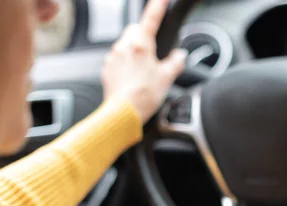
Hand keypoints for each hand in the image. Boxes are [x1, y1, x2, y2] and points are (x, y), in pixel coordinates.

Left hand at [101, 0, 186, 122]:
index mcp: (141, 45)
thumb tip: (179, 56)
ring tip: (144, 72)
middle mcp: (124, 47)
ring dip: (134, 52)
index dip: (158, 6)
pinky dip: (125, 64)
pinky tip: (133, 79)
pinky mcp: (107, 69)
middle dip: (144, 36)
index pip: (151, 19)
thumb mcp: (167, 79)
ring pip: (125, 44)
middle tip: (154, 53)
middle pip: (135, 30)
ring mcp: (113, 58)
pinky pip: (117, 59)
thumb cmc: (144, 97)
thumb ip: (176, 63)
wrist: (123, 114)